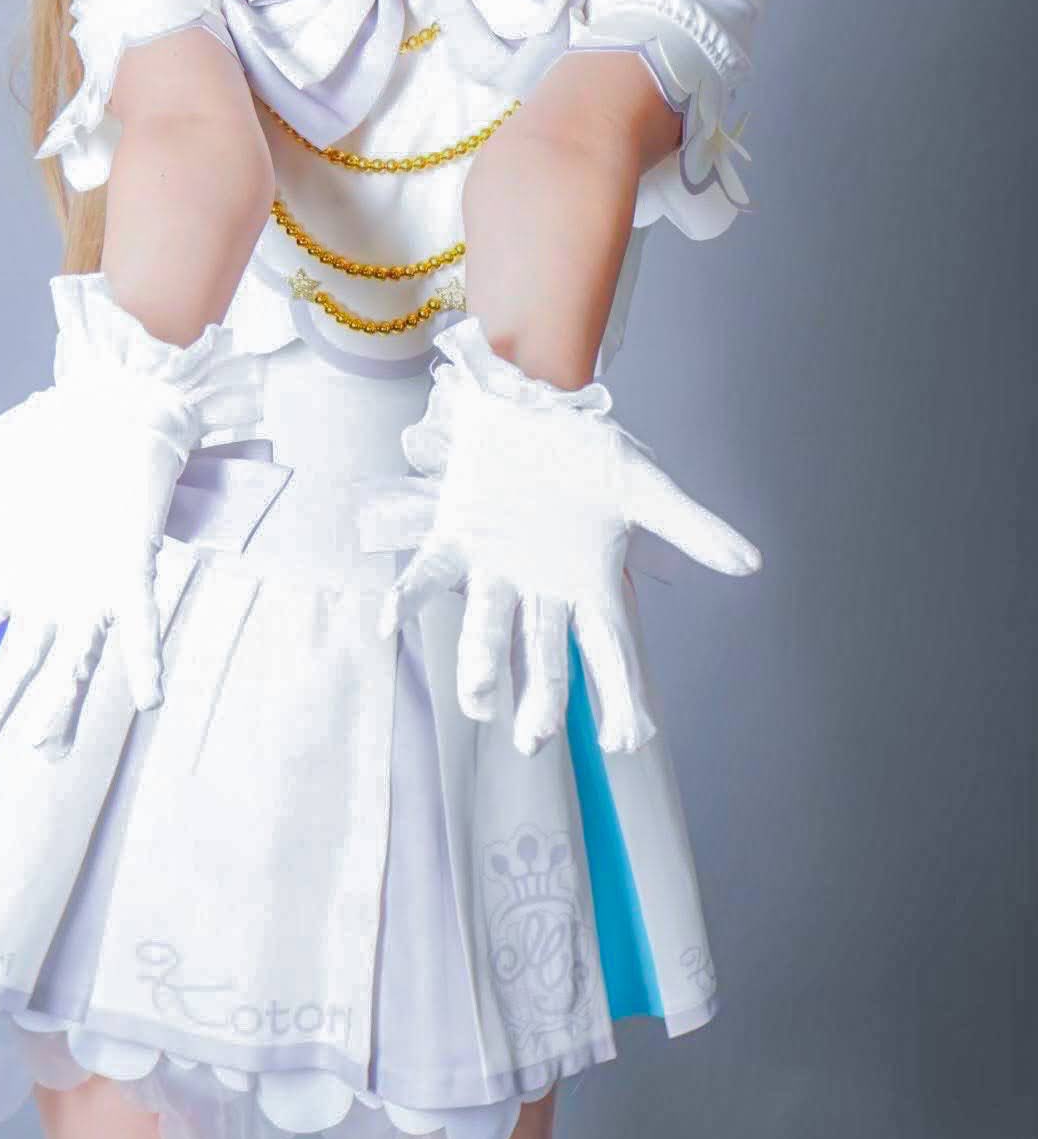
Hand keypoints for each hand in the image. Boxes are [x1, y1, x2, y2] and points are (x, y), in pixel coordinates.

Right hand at [0, 275, 262, 764]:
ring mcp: (93, 586)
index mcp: (9, 570)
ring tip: (46, 749)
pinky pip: (141, 622)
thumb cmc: (50, 436)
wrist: (115, 404)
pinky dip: (144, 658)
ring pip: (76, 658)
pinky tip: (149, 698)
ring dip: (62, 703)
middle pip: (16, 664)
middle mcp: (48, 591)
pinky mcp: (134, 567)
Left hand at [367, 318, 761, 756]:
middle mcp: (540, 589)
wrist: (531, 396)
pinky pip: (428, 576)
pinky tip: (389, 623)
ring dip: (481, 664)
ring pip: (487, 627)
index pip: (610, 652)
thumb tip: (750, 565)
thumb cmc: (585, 447)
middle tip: (532, 742)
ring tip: (477, 700)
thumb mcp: (641, 483)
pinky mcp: (454, 538)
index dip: (619, 697)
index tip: (628, 742)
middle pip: (544, 657)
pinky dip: (409, 598)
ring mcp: (495, 568)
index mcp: (588, 582)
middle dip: (540, 700)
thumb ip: (690, 526)